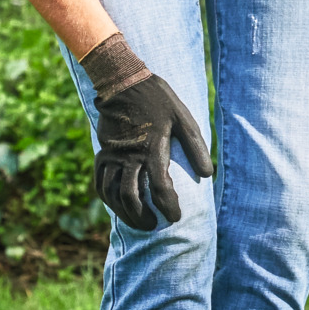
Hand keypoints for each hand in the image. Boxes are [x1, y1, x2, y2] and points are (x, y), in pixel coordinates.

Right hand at [79, 33, 214, 230]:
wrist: (124, 83)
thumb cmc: (160, 101)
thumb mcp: (184, 119)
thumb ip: (196, 148)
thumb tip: (208, 175)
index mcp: (153, 148)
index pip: (161, 188)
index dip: (169, 207)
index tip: (175, 218)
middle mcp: (130, 155)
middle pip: (132, 196)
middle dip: (143, 216)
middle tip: (154, 226)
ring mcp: (113, 155)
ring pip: (113, 193)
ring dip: (124, 212)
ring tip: (138, 222)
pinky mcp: (102, 153)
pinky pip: (100, 183)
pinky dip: (107, 199)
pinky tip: (117, 207)